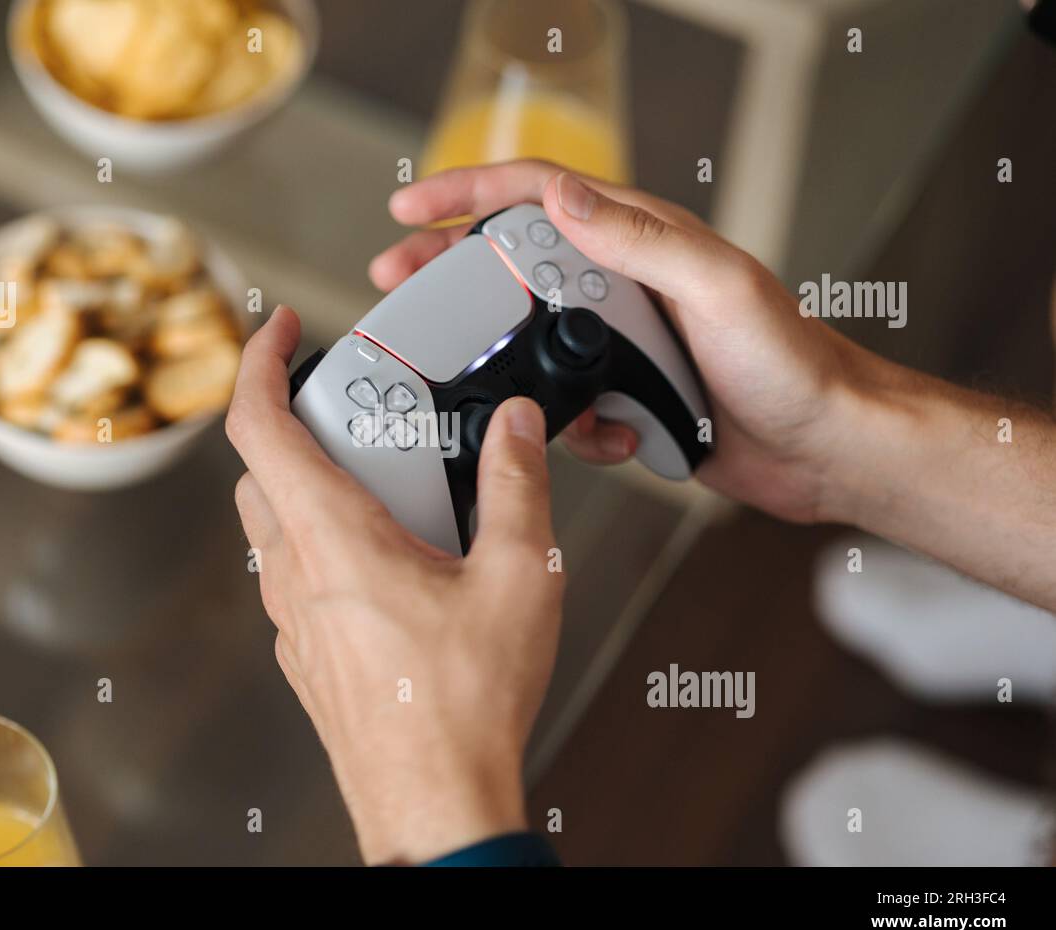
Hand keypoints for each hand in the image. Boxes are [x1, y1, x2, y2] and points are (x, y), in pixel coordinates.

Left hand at [226, 306, 565, 864]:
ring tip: (390, 486)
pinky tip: (396, 563)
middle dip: (294, 421)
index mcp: (331, 539)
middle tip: (355, 409)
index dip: (258, 361)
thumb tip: (517, 428)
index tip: (279, 328)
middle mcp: (296, 575)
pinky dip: (326, 542)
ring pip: (274, 525)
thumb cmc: (463, 706)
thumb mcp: (517, 577)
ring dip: (312, 485)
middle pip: (260, 470)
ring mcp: (294, 621)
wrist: (434, 804)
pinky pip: (297, 577)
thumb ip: (516, 486)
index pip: (257, 424)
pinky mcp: (309, 656)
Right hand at [371, 160, 866, 523]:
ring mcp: (621, 341)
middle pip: (515, 261)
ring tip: (478, 377)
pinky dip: (572, 425)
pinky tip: (605, 435)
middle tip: (397, 277)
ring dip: (503, 359)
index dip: (469, 192)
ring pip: (532, 338)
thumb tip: (565, 199)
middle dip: (451, 268)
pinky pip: (567, 403)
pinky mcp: (625, 393)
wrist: (822, 447)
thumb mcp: (717, 288)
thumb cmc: (792, 362)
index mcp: (643, 240)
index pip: (540, 195)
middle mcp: (625, 283)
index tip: (414, 207)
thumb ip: (641, 241)